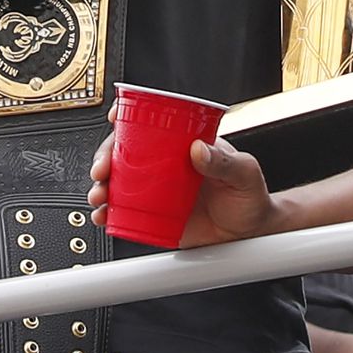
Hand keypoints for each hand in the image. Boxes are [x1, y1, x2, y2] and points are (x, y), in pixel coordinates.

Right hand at [88, 128, 271, 246]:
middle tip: (103, 169)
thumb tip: (199, 150)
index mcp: (184, 146)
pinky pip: (126, 213)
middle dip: (105, 158)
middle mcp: (165, 166)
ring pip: (119, 182)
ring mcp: (157, 191)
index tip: (115, 119)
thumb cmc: (250, 197)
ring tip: (100, 196)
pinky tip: (105, 216)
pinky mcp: (155, 217)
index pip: (151, 124)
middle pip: (125, 154)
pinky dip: (110, 214)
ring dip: (102, 186)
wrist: (252, 234)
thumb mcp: (244, 172)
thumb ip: (224, 161)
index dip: (127, 117)